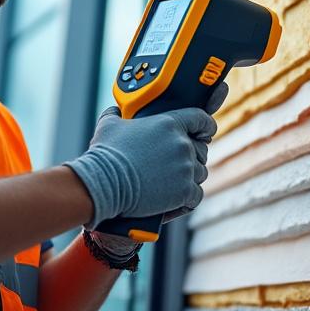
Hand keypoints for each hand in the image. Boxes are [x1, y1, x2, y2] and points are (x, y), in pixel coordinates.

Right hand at [64, 90, 221, 227]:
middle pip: (201, 150)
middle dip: (192, 157)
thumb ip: (116, 114)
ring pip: (200, 173)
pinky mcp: (184, 191)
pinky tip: (177, 199)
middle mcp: (182, 144)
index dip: (205, 126)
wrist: (104, 183)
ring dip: (189, 178)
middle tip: (176, 165)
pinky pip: (196, 195)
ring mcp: (185, 168)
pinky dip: (188, 198)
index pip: (201, 119)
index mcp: (170, 123)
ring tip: (172, 183)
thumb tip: (115, 110)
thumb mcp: (109, 125)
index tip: (205, 133)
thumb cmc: (106, 154)